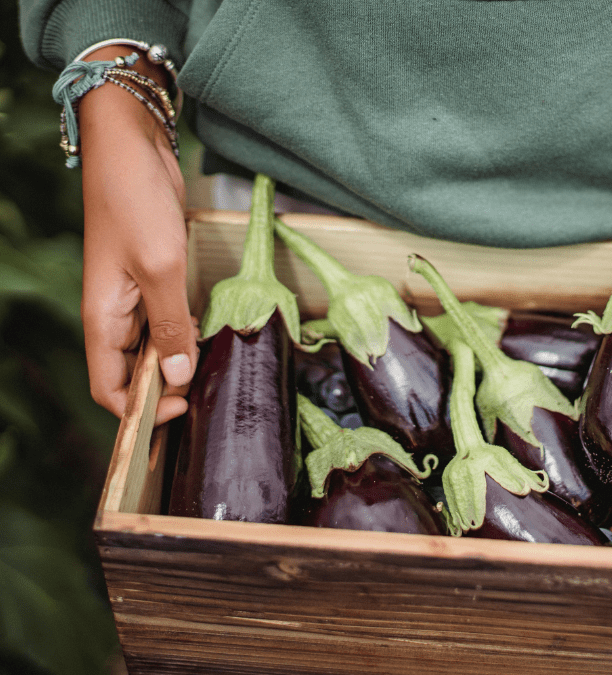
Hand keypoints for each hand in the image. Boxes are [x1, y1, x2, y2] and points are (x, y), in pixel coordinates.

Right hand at [78, 47, 196, 425]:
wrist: (132, 144)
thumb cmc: (135, 201)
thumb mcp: (160, 267)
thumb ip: (169, 326)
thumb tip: (175, 378)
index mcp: (102, 319)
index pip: (109, 389)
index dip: (140, 411)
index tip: (180, 411)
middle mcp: (114, 315)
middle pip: (133, 374)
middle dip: (164, 391)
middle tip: (207, 395)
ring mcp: (135, 296)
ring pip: (153, 348)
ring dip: (179, 363)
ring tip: (214, 373)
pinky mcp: (155, 278)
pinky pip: (167, 320)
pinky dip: (186, 333)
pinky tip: (211, 337)